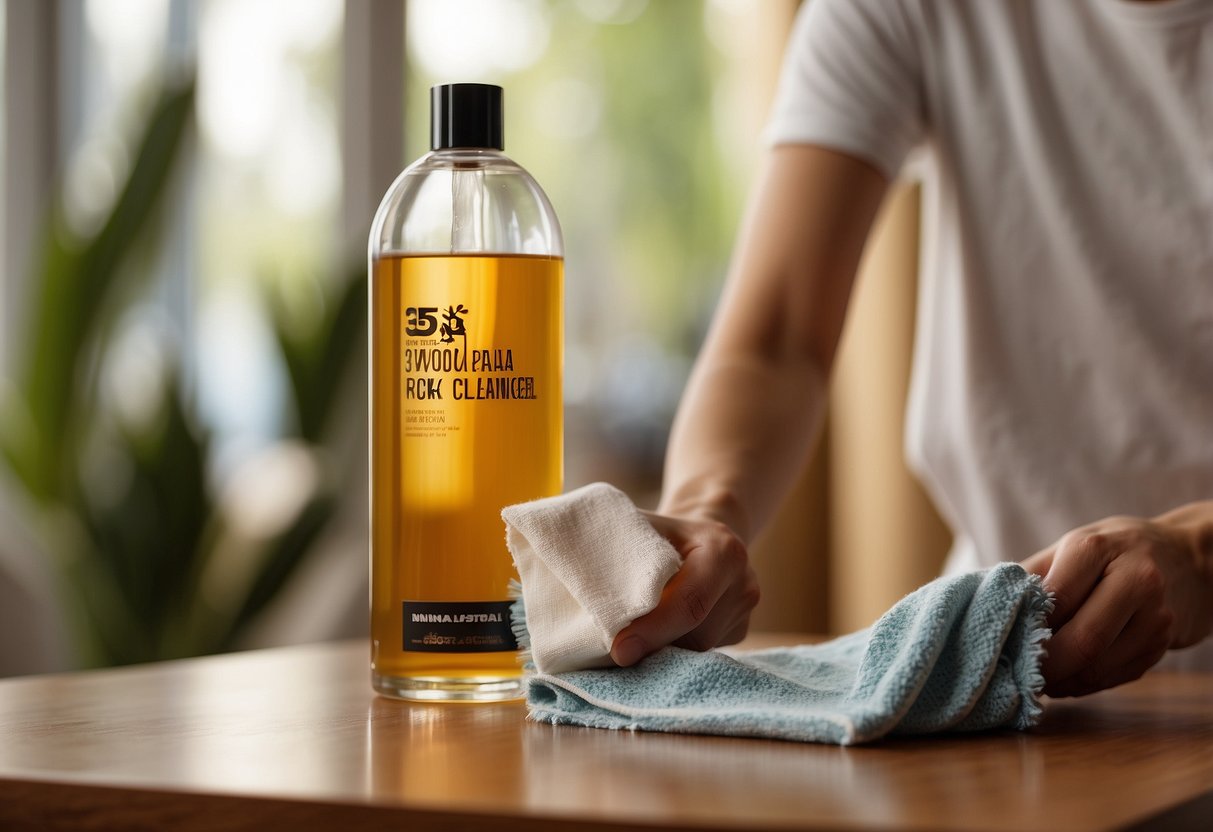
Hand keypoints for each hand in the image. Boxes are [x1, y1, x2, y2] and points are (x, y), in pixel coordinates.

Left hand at [609, 512, 760, 666]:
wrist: (702, 534)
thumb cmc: (663, 530)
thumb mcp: (644, 526)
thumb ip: (620, 546)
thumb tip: (575, 571)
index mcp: (724, 551)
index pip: (690, 601)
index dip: (653, 629)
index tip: (618, 649)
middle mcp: (744, 583)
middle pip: (696, 634)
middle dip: (654, 646)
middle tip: (615, 651)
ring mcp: (746, 611)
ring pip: (699, 650)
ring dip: (663, 651)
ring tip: (633, 640)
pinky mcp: (739, 631)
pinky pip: (703, 653)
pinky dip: (675, 650)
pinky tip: (657, 637)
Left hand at [1022, 513, 1212, 697]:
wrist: (1190, 557)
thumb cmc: (1116, 550)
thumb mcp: (1073, 546)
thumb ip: (1032, 573)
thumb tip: (981, 597)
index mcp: (1096, 547)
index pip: (1055, 598)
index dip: (1029, 627)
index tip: (1006, 641)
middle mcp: (1134, 579)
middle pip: (1082, 639)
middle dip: (1046, 666)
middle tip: (1021, 674)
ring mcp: (1156, 614)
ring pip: (1102, 665)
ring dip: (1064, 682)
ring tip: (1039, 682)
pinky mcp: (1164, 642)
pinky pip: (1119, 675)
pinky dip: (1086, 684)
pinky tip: (1067, 680)